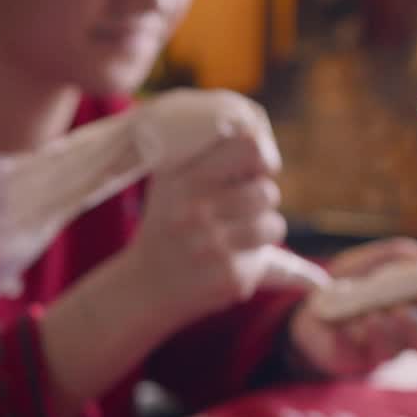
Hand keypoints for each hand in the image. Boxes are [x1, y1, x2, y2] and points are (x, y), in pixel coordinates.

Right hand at [121, 132, 287, 325]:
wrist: (142, 287)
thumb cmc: (165, 226)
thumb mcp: (170, 183)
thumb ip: (208, 154)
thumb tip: (256, 129)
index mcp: (184, 182)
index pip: (249, 148)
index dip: (260, 158)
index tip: (255, 169)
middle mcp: (196, 213)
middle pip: (266, 191)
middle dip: (259, 201)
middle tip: (237, 211)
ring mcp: (213, 247)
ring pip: (273, 225)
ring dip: (262, 231)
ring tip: (236, 237)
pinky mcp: (230, 277)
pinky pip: (268, 259)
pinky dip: (253, 260)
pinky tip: (226, 263)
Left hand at [288, 237, 416, 377]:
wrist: (305, 305)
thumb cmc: (353, 281)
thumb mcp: (378, 259)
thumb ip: (405, 256)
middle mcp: (406, 334)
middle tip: (407, 310)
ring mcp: (377, 350)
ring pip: (396, 351)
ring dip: (388, 332)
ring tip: (376, 315)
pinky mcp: (346, 360)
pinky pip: (352, 354)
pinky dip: (352, 336)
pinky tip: (350, 323)